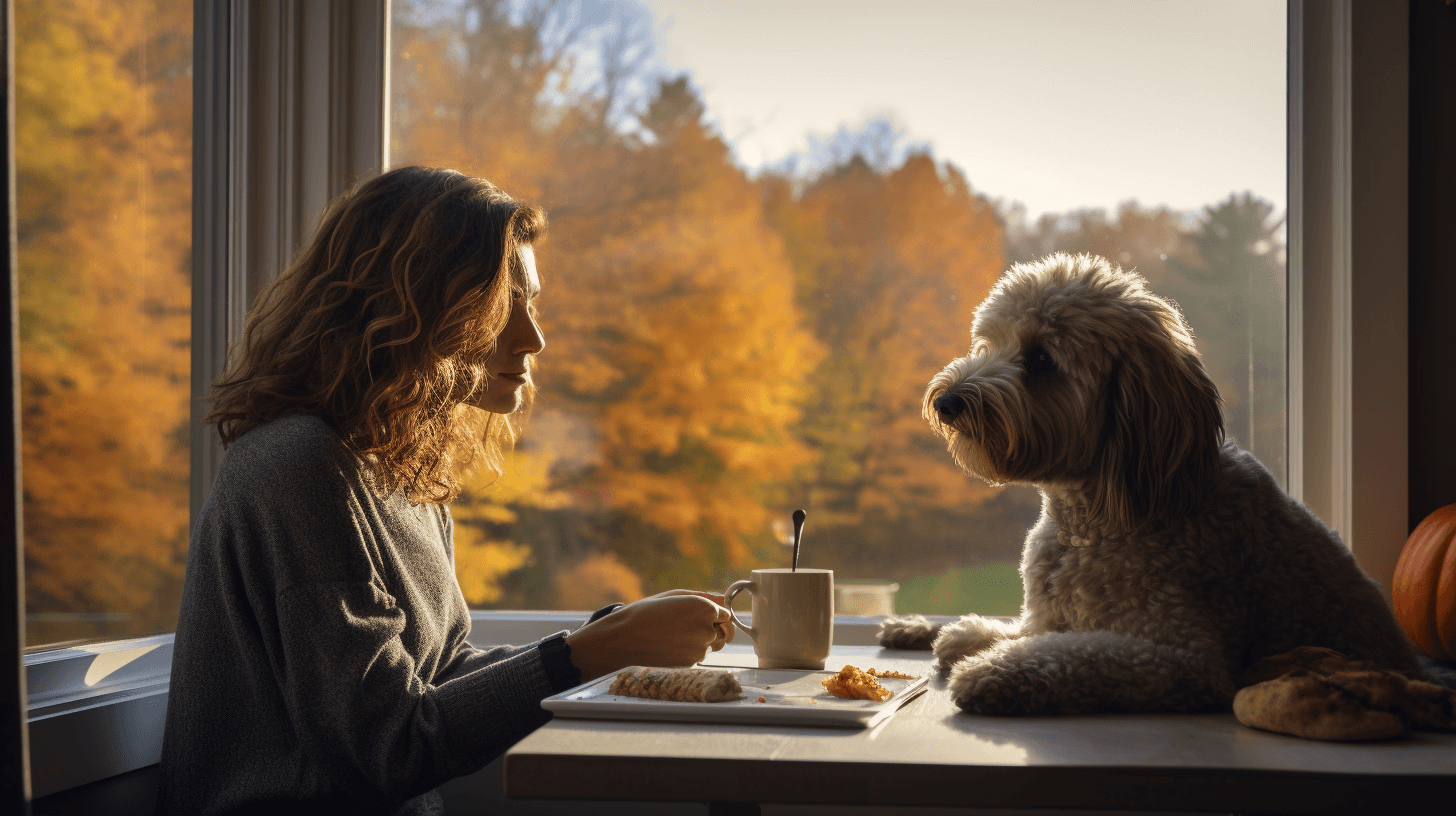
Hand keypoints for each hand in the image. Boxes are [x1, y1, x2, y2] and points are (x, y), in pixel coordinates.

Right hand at [564, 591, 733, 680]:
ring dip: (703, 641)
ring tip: (678, 635)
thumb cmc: (649, 612)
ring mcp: (701, 648)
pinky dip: (690, 651)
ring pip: (713, 646)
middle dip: (715, 630)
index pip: (726, 615)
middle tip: (691, 627)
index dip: (715, 615)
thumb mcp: (676, 596)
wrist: (627, 637)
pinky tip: (671, 644)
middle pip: (724, 632)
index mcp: (706, 608)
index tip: (701, 615)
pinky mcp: (692, 662)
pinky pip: (699, 656)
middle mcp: (707, 628)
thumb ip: (704, 597)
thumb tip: (724, 599)